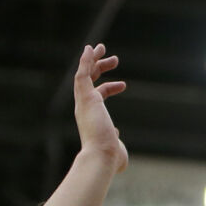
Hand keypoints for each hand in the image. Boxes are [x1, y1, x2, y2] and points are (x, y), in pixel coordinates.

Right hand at [73, 43, 127, 173]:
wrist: (102, 158)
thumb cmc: (110, 157)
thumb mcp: (116, 148)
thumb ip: (116, 140)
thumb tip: (116, 136)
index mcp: (92, 117)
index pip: (99, 96)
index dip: (110, 87)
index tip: (123, 85)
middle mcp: (85, 108)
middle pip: (90, 82)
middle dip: (100, 68)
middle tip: (113, 59)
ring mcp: (84, 102)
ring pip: (84, 75)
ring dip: (93, 60)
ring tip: (102, 47)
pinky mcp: (85, 98)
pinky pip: (82, 75)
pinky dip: (85, 61)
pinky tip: (90, 48)